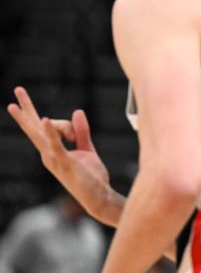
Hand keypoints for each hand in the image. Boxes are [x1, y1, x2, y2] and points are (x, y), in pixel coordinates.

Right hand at [7, 87, 114, 219]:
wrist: (98, 197)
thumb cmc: (91, 177)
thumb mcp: (87, 149)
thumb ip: (81, 131)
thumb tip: (76, 112)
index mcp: (52, 150)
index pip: (44, 127)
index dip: (44, 115)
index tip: (33, 103)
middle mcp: (48, 154)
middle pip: (34, 127)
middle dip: (25, 109)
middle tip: (17, 90)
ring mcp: (54, 159)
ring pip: (43, 133)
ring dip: (31, 118)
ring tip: (15, 103)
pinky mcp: (64, 163)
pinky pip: (56, 144)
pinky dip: (52, 132)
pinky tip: (48, 120)